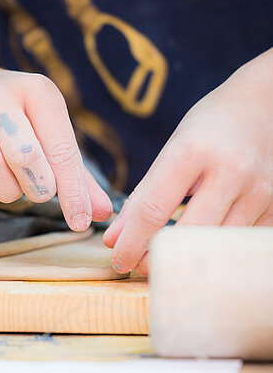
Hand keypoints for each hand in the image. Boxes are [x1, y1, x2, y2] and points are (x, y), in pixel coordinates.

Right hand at [0, 69, 112, 230]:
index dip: (74, 192)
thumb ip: (77, 173)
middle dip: (39, 188)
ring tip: (13, 181)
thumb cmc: (19, 119)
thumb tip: (104, 213)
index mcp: (36, 90)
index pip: (61, 150)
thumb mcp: (51, 131)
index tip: (81, 222)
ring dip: (10, 192)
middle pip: (26, 158)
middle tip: (40, 188)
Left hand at [104, 48, 272, 273]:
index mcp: (193, 152)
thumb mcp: (170, 151)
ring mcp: (260, 191)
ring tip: (161, 258)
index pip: (153, 209)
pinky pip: (237, 242)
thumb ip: (142, 196)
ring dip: (182, 260)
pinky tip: (196, 247)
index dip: (131, 242)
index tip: (117, 259)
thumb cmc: (208, 128)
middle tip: (136, 266)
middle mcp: (231, 172)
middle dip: (154, 258)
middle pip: (185, 234)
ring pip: (213, 245)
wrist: (263, 106)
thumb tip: (113, 238)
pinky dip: (212, 250)